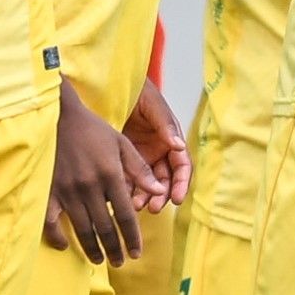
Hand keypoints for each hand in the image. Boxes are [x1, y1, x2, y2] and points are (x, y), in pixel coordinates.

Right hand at [48, 90, 144, 264]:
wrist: (58, 116)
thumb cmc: (93, 130)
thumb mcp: (121, 144)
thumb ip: (140, 170)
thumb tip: (158, 191)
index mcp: (111, 175)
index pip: (125, 215)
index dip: (132, 238)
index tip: (136, 253)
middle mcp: (90, 186)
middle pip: (105, 228)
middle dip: (115, 249)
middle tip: (120, 262)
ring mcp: (67, 190)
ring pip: (82, 229)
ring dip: (92, 249)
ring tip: (99, 260)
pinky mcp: (48, 190)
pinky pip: (50, 221)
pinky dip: (57, 236)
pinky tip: (65, 245)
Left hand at [122, 75, 189, 209]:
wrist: (113, 86)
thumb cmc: (139, 92)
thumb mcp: (154, 106)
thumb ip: (165, 125)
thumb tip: (179, 145)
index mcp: (171, 141)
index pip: (181, 167)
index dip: (181, 183)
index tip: (178, 199)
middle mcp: (159, 152)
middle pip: (164, 181)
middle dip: (161, 195)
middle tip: (153, 208)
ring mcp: (141, 157)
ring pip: (146, 184)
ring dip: (144, 197)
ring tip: (135, 206)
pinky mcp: (123, 160)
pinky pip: (127, 179)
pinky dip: (126, 190)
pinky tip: (120, 199)